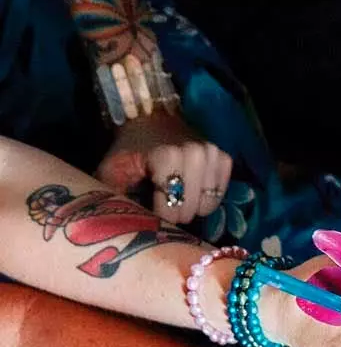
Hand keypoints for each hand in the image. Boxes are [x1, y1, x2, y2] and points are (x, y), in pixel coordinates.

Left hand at [96, 110, 231, 224]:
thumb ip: (114, 195)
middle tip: (166, 210)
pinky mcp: (223, 158)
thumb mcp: (113, 170)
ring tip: (179, 201)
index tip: (152, 214)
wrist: (148, 121)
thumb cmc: (129, 150)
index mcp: (167, 154)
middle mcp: (195, 152)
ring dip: (194, 207)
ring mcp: (211, 154)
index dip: (162, 214)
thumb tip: (122, 225)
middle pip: (192, 207)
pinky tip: (194, 193)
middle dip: (178, 213)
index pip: (173, 202)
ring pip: (208, 202)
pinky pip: (220, 193)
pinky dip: (208, 199)